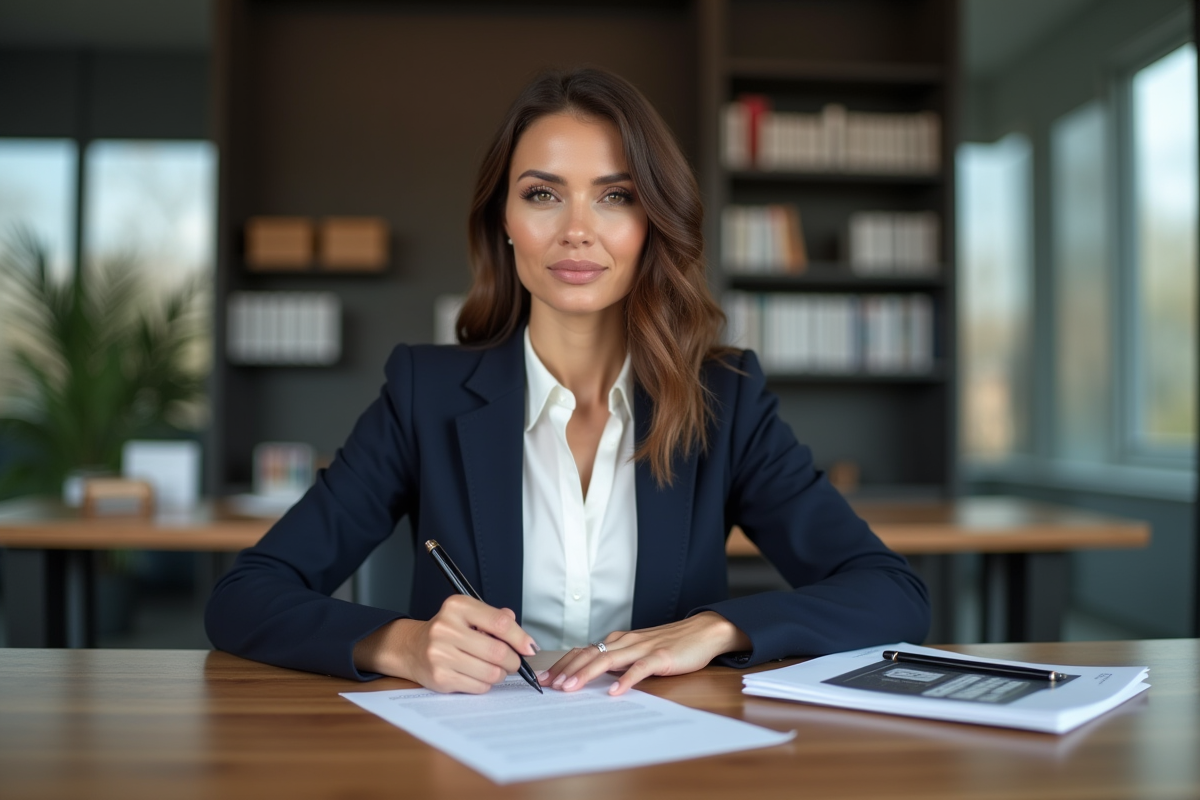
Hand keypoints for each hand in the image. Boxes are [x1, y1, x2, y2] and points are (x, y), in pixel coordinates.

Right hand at [353, 595, 538, 693]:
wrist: (412, 648)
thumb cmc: (448, 631)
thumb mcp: (470, 614)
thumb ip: (497, 619)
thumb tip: (522, 636)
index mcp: (457, 607)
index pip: (499, 623)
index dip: (520, 637)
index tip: (530, 647)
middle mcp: (446, 628)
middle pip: (497, 651)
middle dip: (513, 660)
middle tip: (513, 661)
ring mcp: (441, 654)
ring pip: (490, 672)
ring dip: (500, 673)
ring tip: (494, 668)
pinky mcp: (440, 677)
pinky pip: (479, 686)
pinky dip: (486, 683)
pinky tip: (478, 675)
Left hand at [539, 611, 750, 695]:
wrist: (702, 632)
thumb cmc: (670, 644)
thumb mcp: (638, 652)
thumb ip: (618, 661)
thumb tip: (594, 676)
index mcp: (618, 641)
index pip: (584, 651)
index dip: (563, 664)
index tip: (545, 678)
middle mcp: (625, 642)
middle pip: (589, 654)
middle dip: (566, 670)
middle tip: (548, 686)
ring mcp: (642, 648)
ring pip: (607, 659)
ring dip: (586, 674)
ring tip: (570, 688)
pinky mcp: (660, 657)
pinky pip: (639, 669)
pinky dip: (625, 680)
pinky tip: (615, 692)